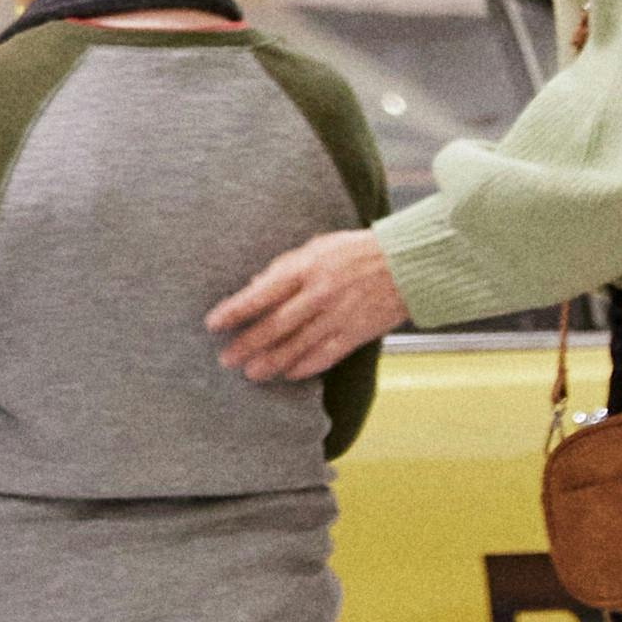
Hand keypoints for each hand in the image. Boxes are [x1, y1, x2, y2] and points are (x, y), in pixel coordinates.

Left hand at [207, 224, 409, 384]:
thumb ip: (284, 268)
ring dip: (271, 361)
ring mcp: (339, 315)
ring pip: (298, 345)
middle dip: (247, 344)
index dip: (235, 310)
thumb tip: (253, 288)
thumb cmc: (356, 252)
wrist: (408, 264)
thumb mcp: (316, 248)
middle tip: (226, 358)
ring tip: (251, 373)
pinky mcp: (356, 333)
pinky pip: (326, 354)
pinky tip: (288, 374)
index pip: (262, 293)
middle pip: (276, 325)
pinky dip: (306, 366)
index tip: (213, 324)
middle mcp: (320, 293)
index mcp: (306, 268)